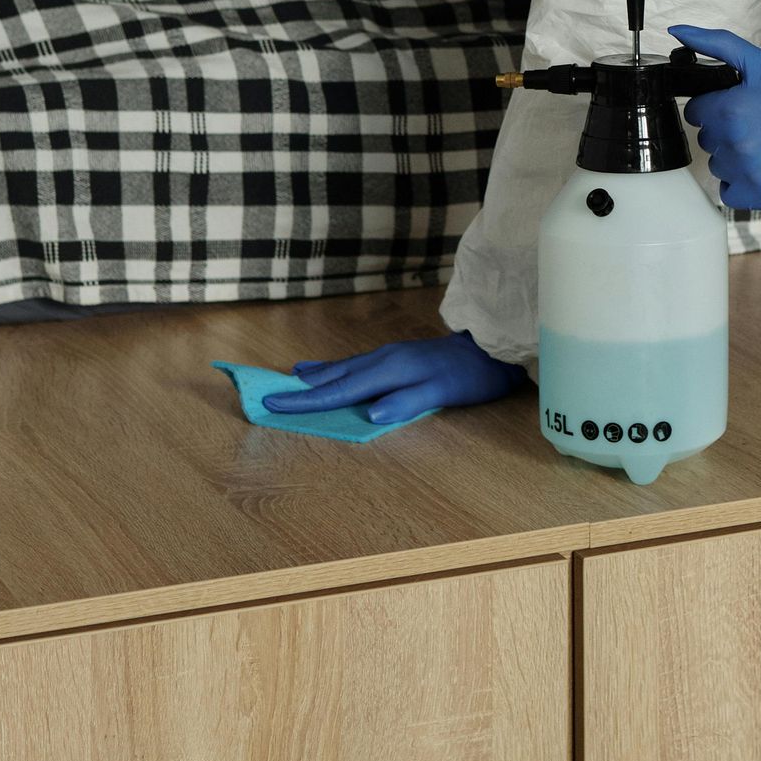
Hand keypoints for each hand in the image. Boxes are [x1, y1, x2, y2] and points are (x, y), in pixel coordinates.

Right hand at [259, 330, 522, 426]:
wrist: (494, 347)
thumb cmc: (472, 375)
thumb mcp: (445, 392)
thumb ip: (407, 401)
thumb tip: (370, 413)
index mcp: (390, 370)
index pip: (340, 390)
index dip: (306, 400)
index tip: (274, 403)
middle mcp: (383, 359)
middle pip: (334, 376)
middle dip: (300, 388)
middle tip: (265, 394)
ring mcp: (388, 356)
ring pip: (342, 368)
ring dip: (315, 377)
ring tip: (289, 379)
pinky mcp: (395, 357)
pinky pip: (354, 365)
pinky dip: (334, 370)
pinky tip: (327, 370)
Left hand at [669, 27, 760, 210]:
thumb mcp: (759, 61)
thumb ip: (714, 44)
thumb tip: (677, 30)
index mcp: (728, 109)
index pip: (695, 112)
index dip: (714, 107)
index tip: (736, 107)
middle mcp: (733, 143)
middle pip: (706, 139)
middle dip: (725, 131)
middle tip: (755, 124)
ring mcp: (746, 172)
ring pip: (717, 166)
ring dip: (734, 158)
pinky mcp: (760, 194)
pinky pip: (730, 193)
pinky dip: (742, 183)